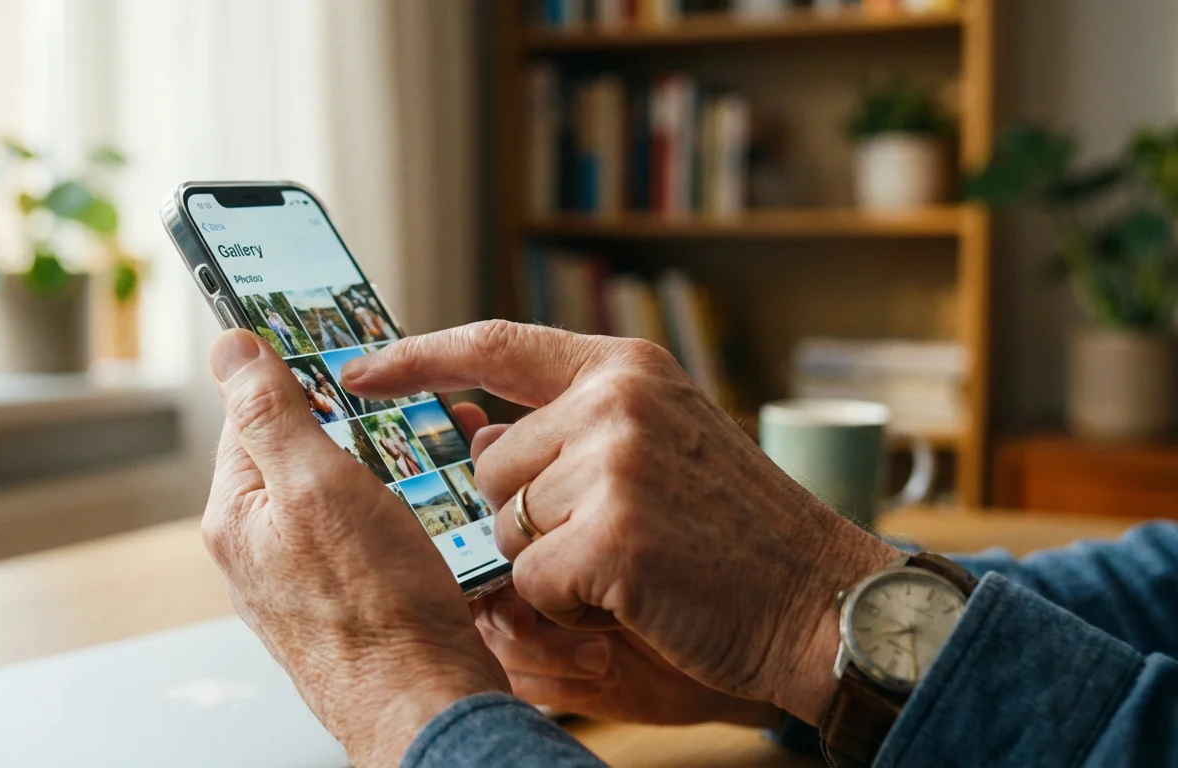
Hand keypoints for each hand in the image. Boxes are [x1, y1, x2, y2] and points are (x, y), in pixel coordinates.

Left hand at [204, 329, 506, 766]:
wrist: (423, 703)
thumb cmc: (376, 608)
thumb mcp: (319, 485)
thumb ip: (270, 412)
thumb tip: (230, 347)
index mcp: (238, 514)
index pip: (254, 414)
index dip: (303, 379)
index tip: (348, 357)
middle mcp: (260, 548)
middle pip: (305, 453)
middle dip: (360, 427)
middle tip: (414, 416)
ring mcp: (302, 577)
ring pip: (343, 494)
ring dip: (389, 471)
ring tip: (439, 464)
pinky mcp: (345, 599)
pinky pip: (367, 535)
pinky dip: (400, 514)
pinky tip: (436, 517)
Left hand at [342, 321, 897, 724]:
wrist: (822, 599)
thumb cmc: (735, 533)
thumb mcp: (661, 443)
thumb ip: (573, 427)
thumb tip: (475, 436)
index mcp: (625, 367)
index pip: (493, 344)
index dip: (416, 358)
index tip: (355, 371)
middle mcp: (616, 399)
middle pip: (491, 465)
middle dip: (525, 516)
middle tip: (611, 536)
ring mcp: (615, 462)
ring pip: (505, 526)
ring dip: (550, 563)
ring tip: (633, 562)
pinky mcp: (612, 534)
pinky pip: (530, 581)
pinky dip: (567, 605)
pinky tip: (633, 596)